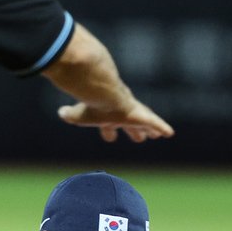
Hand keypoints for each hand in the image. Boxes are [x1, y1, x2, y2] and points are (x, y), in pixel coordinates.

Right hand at [57, 99, 173, 142]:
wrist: (101, 91)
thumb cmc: (89, 103)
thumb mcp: (77, 113)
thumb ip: (69, 114)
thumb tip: (61, 113)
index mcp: (105, 113)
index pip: (107, 123)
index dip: (108, 131)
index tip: (110, 137)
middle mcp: (120, 111)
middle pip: (129, 123)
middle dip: (133, 131)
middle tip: (139, 139)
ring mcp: (132, 112)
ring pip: (143, 122)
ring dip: (149, 130)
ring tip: (155, 136)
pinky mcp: (140, 115)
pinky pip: (155, 122)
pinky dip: (162, 127)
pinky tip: (170, 133)